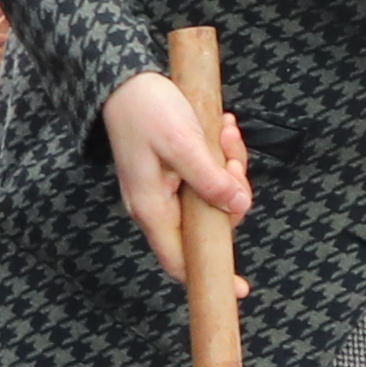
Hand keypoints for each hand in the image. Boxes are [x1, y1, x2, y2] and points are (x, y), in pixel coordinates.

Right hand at [102, 67, 250, 282]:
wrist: (124, 79)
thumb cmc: (146, 110)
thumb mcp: (183, 144)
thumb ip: (210, 179)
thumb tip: (238, 206)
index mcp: (153, 208)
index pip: (180, 260)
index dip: (210, 275)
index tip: (241, 288)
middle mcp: (158, 205)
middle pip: (208, 222)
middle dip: (231, 192)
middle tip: (231, 155)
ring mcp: (166, 188)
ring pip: (213, 195)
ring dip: (228, 166)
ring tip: (226, 132)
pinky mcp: (175, 170)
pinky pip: (207, 174)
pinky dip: (220, 155)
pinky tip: (222, 129)